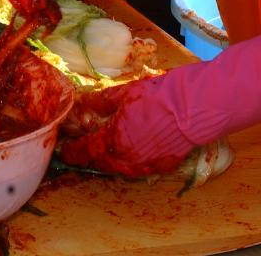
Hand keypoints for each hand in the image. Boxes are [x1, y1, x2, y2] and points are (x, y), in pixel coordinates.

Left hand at [57, 81, 190, 177]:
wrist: (196, 106)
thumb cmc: (159, 95)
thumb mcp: (125, 92)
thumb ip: (101, 101)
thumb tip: (84, 103)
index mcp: (114, 138)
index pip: (86, 150)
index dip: (73, 152)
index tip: (65, 151)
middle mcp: (128, 156)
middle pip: (102, 162)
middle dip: (90, 157)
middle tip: (82, 151)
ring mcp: (147, 164)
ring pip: (121, 168)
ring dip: (110, 162)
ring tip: (104, 154)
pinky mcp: (164, 165)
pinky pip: (141, 169)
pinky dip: (131, 164)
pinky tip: (130, 155)